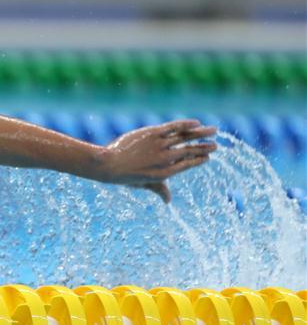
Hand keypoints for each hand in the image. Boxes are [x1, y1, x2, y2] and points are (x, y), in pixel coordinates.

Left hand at [99, 119, 216, 202]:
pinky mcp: (153, 134)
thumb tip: (168, 201)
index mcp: (165, 173)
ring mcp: (159, 146)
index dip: (198, 160)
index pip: (186, 164)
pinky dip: (186, 124)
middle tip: (216, 145)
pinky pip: (174, 127)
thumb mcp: (143, 184)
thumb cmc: (124, 176)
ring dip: (201, 134)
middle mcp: (165, 159)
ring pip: (185, 138)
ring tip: (214, 130)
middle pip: (189, 151)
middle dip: (204, 148)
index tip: (208, 157)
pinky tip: (196, 123)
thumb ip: (159, 190)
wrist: (108, 165)